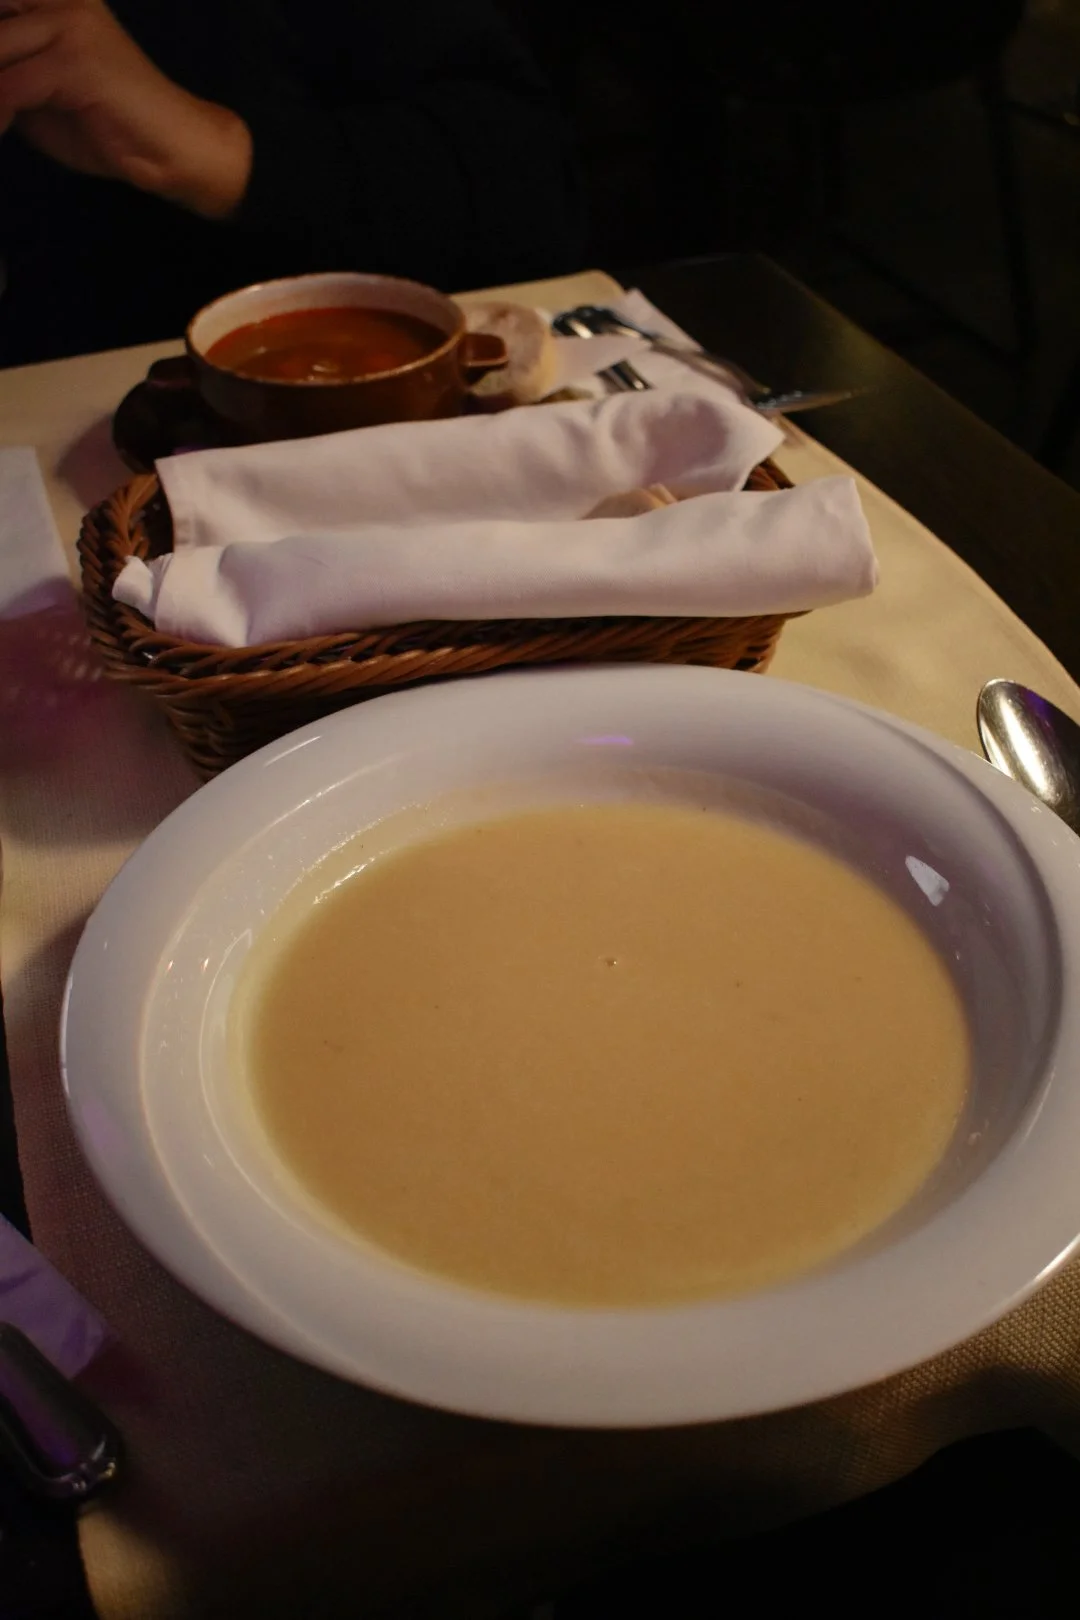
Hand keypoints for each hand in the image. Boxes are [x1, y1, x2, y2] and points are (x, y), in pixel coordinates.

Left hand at [0, 0, 252, 216]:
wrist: (173, 147)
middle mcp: (61, 0)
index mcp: (53, 0)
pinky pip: (10, 87)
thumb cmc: (110, 126)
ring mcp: (70, 25)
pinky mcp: (78, 61)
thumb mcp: (38, 91)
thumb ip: (4, 72)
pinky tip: (3, 131)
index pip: (0, 6)